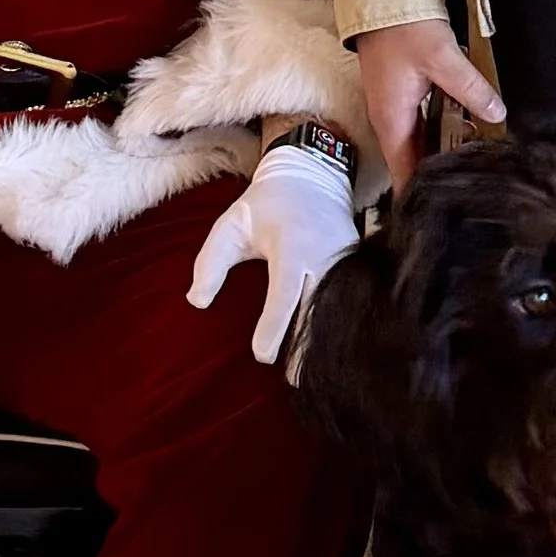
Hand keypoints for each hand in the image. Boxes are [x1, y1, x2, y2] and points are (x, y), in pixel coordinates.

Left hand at [187, 141, 361, 364]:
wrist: (312, 176)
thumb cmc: (265, 206)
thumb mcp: (231, 225)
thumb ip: (211, 262)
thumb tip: (197, 301)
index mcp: (291, 246)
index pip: (284, 294)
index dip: (274, 327)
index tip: (261, 355)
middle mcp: (324, 256)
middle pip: (317, 310)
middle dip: (307, 346)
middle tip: (295, 380)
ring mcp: (346, 262)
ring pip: (336, 310)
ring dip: (325, 341)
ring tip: (313, 374)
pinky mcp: (358, 265)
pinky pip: (349, 300)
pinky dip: (339, 325)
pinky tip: (330, 350)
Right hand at [353, 18, 506, 193]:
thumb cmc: (405, 30)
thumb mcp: (442, 58)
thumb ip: (470, 89)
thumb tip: (498, 115)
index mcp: (392, 121)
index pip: (404, 174)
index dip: (418, 198)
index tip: (438, 220)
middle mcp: (390, 121)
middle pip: (413, 163)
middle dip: (436, 181)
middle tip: (469, 198)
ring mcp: (395, 108)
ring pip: (419, 145)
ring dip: (440, 157)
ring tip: (471, 174)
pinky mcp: (403, 95)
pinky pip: (422, 127)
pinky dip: (441, 136)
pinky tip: (464, 137)